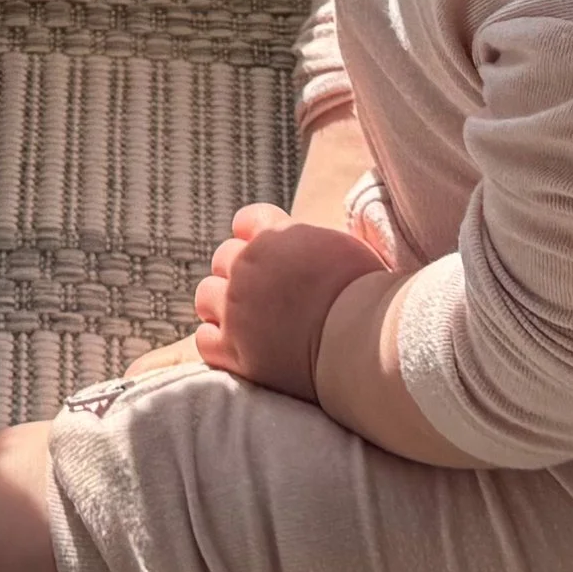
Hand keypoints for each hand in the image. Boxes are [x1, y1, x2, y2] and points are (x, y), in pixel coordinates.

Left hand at [191, 206, 391, 401]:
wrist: (363, 342)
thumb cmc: (367, 293)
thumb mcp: (342, 245)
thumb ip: (309, 238)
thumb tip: (304, 243)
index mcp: (275, 234)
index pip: (245, 220)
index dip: (256, 235)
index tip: (270, 252)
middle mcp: (247, 266)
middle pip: (224, 257)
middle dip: (240, 271)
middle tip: (265, 292)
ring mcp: (236, 309)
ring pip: (207, 295)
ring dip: (223, 303)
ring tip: (247, 319)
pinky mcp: (234, 351)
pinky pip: (205, 338)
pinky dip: (218, 341)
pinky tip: (241, 346)